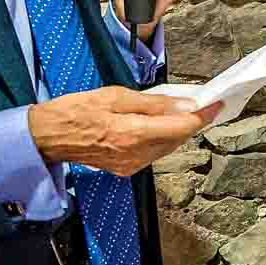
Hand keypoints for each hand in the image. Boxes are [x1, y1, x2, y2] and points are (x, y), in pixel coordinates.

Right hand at [28, 86, 218, 175]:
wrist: (49, 137)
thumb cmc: (76, 111)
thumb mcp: (116, 96)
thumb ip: (154, 103)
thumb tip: (184, 105)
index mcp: (134, 133)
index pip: (182, 127)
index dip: (203, 115)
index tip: (216, 104)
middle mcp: (136, 154)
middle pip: (178, 138)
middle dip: (190, 121)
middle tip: (198, 103)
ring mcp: (131, 165)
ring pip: (168, 147)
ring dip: (175, 130)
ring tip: (175, 111)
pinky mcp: (126, 169)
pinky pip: (154, 153)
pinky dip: (160, 138)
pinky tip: (154, 125)